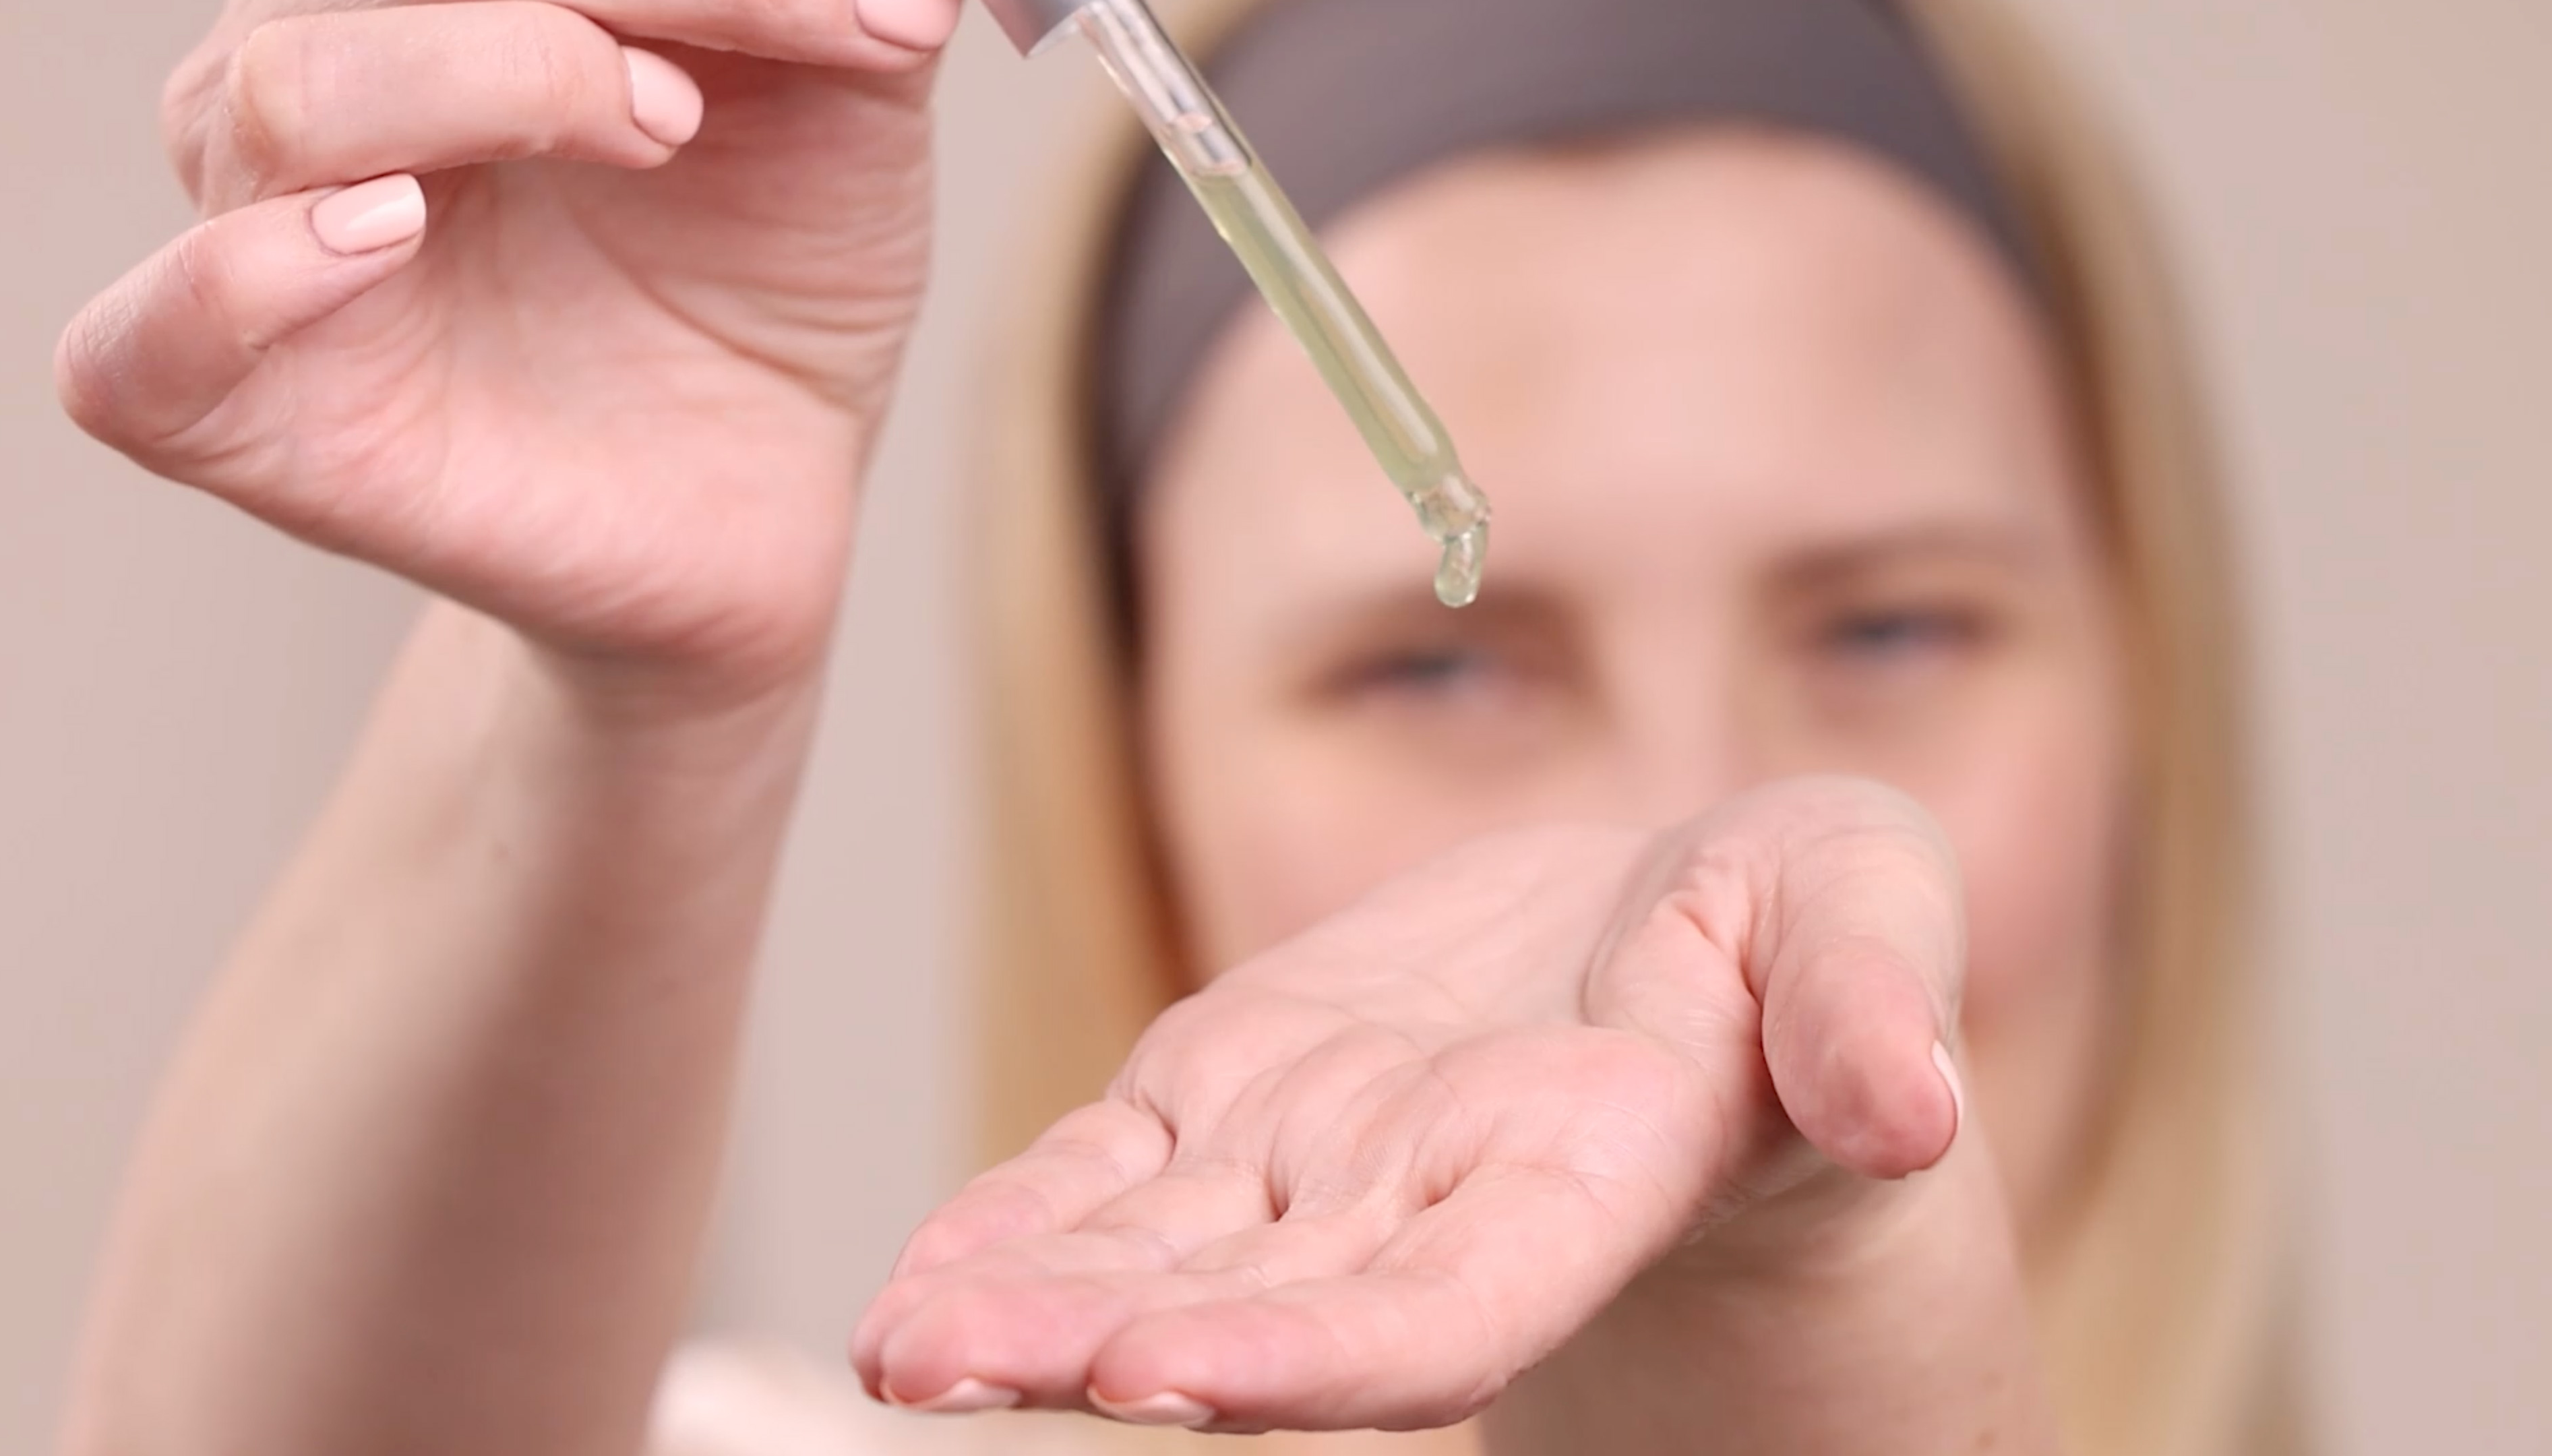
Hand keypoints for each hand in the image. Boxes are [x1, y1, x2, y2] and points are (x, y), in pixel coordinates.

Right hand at [58, 0, 966, 706]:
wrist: (771, 484)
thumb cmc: (772, 270)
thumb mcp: (842, 103)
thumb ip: (817, 1)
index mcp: (440, 4)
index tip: (869, 25)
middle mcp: (324, 86)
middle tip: (704, 91)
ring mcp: (266, 243)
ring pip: (280, 95)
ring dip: (480, 76)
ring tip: (652, 129)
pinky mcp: (247, 418)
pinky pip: (147, 341)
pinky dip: (246, 279)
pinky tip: (387, 238)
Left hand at [851, 777, 1969, 1432]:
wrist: (1676, 941)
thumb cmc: (1795, 934)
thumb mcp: (1863, 912)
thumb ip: (1866, 1005)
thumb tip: (1911, 1110)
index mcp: (1583, 1178)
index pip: (1447, 1305)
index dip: (1324, 1353)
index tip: (1184, 1384)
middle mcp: (1427, 1206)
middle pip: (1262, 1309)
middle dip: (1108, 1345)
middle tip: (947, 1370)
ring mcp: (1316, 1162)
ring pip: (1158, 1256)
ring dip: (1026, 1304)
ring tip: (896, 1346)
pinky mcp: (1238, 1096)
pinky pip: (1111, 1176)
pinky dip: (1018, 1224)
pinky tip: (913, 1278)